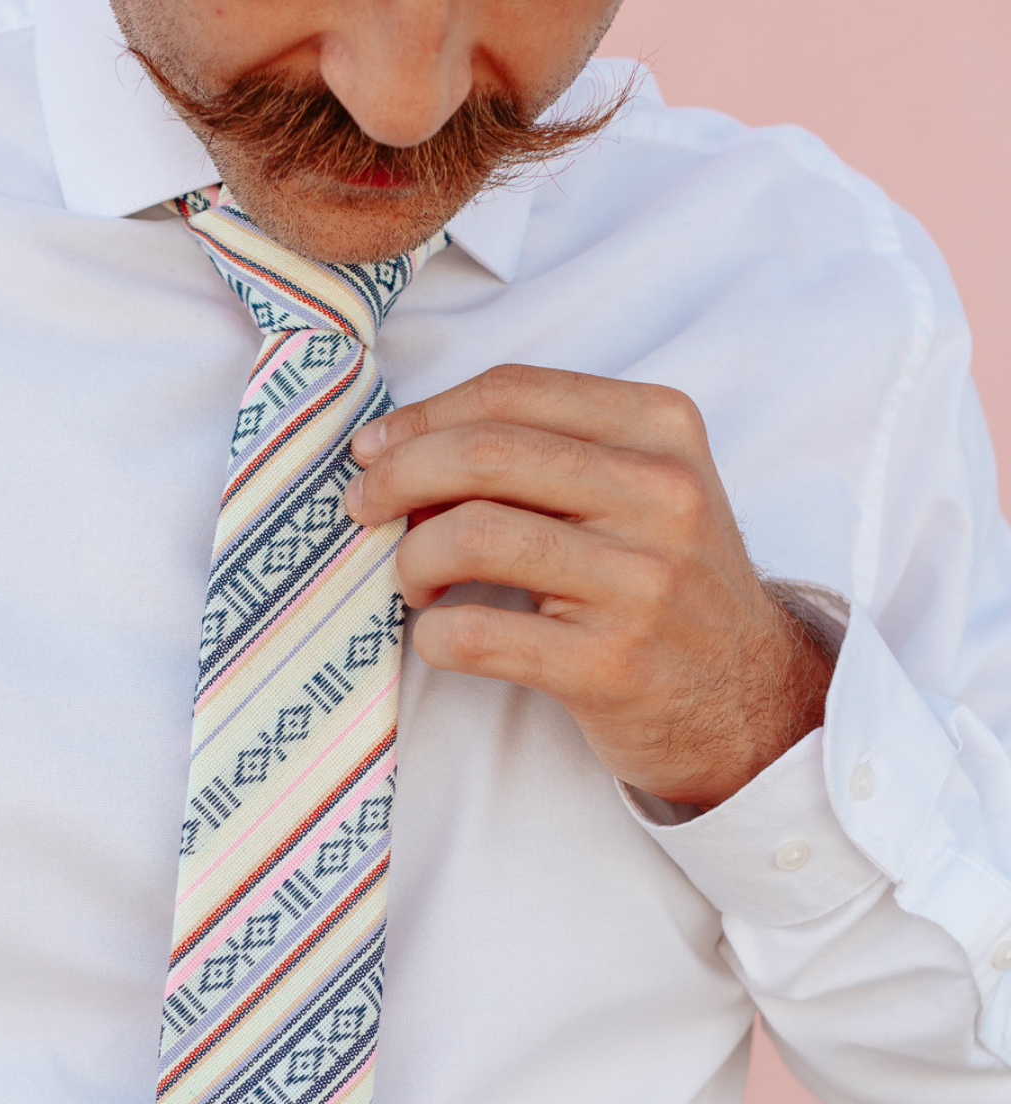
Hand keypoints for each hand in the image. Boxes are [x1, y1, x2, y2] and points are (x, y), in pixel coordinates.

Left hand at [345, 365, 834, 807]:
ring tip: (416, 580)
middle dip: (398, 477)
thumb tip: (406, 444)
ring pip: (474, 536)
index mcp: (661, 431)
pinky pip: (476, 634)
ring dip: (413, 559)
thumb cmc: (667, 588)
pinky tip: (441, 636)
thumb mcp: (644, 491)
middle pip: (485, 454)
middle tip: (364, 509)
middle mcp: (661, 496)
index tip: (375, 449)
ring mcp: (640, 583)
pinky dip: (434, 635)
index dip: (423, 417)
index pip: (513, 394)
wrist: (747, 700)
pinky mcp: (610, 664)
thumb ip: (551, 452)